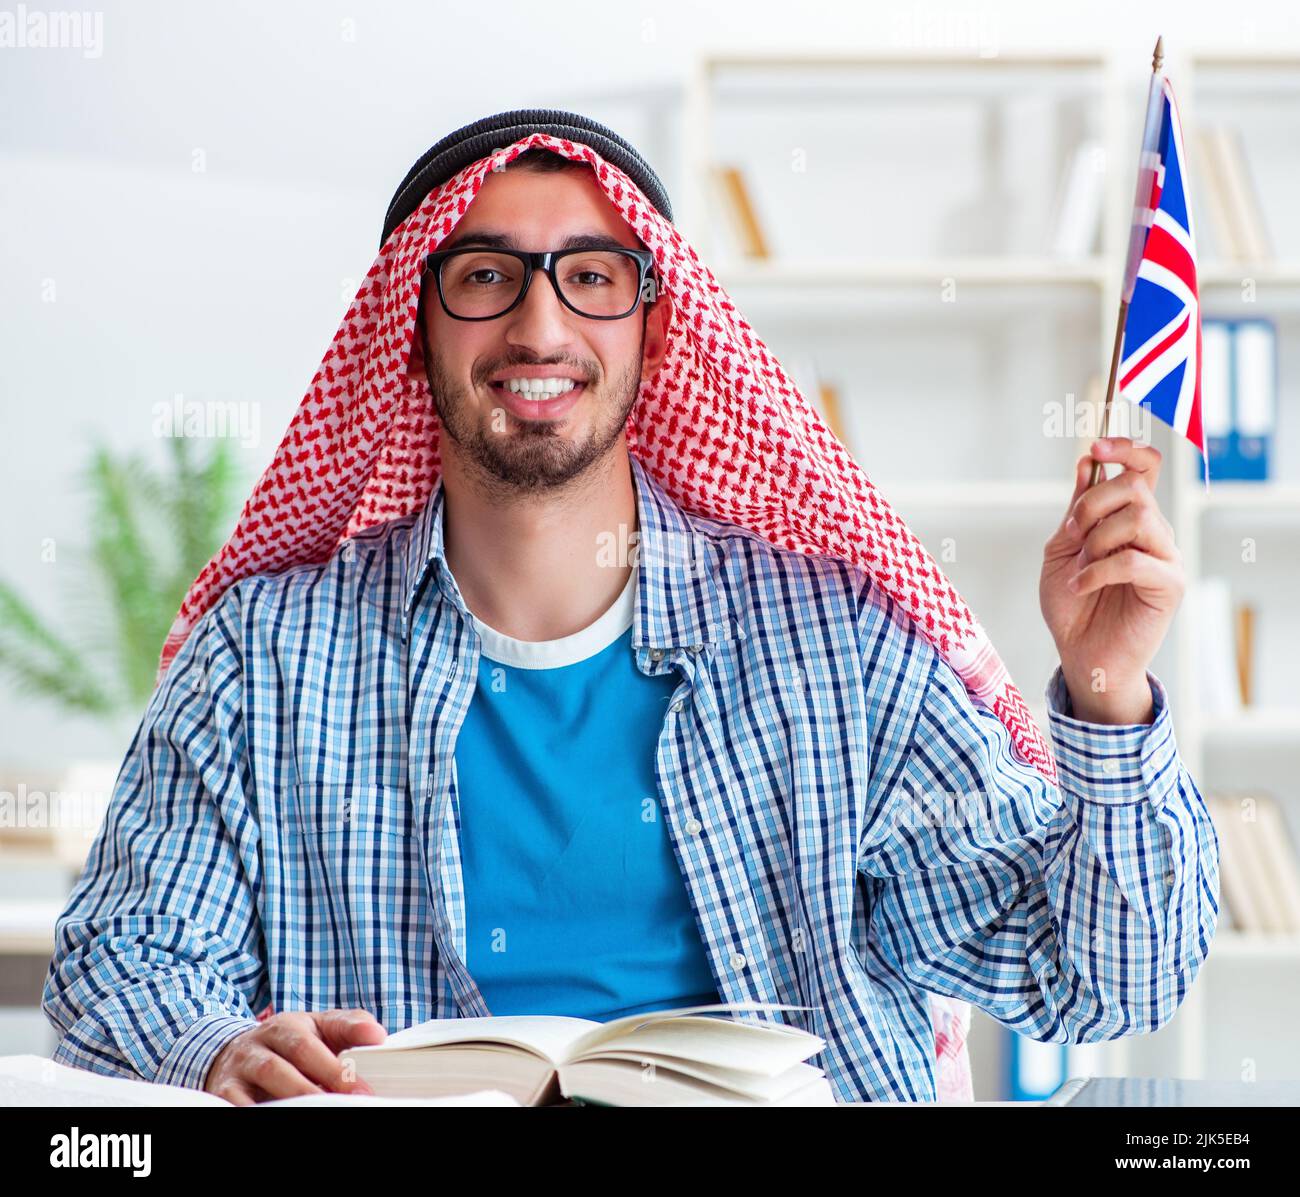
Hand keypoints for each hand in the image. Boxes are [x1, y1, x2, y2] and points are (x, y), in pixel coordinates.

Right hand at [203, 1008, 387, 1104]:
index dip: (338, 1067)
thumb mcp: (317, 1028)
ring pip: (267, 1076)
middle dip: (320, 1082)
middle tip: (348, 1102)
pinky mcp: (223, 1089)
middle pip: (291, 1059)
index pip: (313, 1042)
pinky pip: (234, 1101)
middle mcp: (261, 1042)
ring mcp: (240, 1066)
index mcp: (288, 1025)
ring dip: (294, 1095)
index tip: (364, 1089)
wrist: (232, 1052)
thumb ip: (349, 1027)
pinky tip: (272, 1115)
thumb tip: (378, 1035)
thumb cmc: (289, 1044)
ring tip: (317, 1109)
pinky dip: (251, 1109)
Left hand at [1040, 437, 1184, 723]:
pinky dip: (1097, 571)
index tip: (1095, 448)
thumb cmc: (1071, 605)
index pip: (1144, 466)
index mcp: (1129, 517)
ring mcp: (1165, 556)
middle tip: (1072, 533)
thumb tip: (1087, 463)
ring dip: (1097, 540)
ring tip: (1081, 567)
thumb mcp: (1062, 549)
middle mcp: (1153, 531)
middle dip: (1093, 504)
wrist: (1080, 654)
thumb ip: (1076, 509)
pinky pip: (1135, 560)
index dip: (1125, 449)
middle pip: (1136, 487)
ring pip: (1139, 517)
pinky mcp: (1169, 585)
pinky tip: (1081, 586)